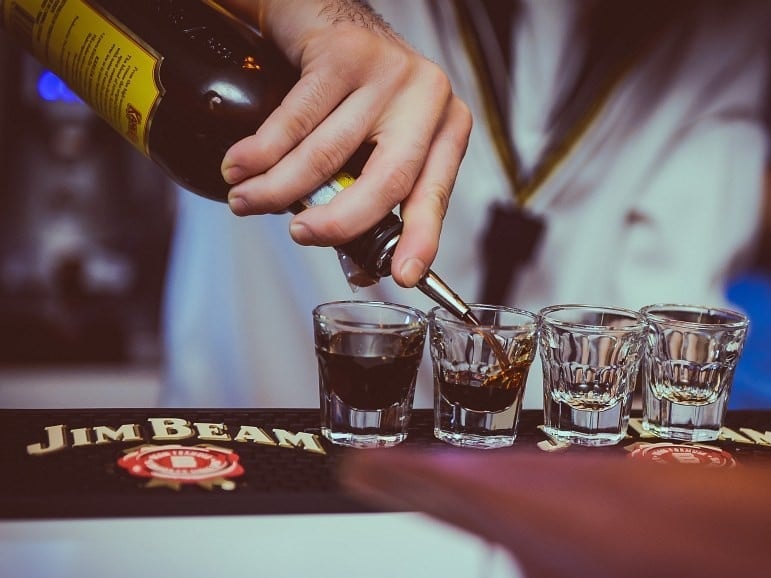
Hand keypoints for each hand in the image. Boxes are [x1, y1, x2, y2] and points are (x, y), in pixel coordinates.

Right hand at [218, 0, 471, 286]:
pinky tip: (240, 165)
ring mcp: (388, 72)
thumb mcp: (378, 140)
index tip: (403, 275)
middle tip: (302, 237)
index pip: (434, 193)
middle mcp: (427, 97)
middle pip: (388, 178)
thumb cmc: (352, 91)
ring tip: (247, 202)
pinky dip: (261, 150)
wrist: (321, 14)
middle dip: (340, 221)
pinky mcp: (343, 54)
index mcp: (447, 126)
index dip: (420, 238)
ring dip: (280, 187)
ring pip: (330, 151)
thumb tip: (361, 271)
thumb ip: (373, 197)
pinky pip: (296, 119)